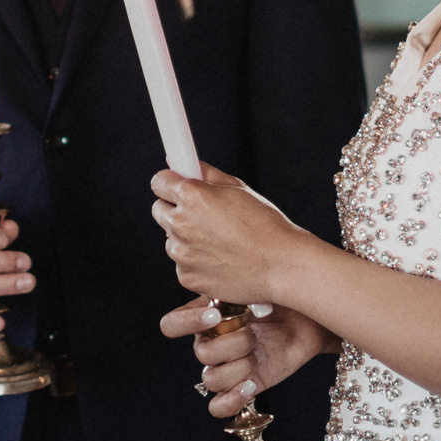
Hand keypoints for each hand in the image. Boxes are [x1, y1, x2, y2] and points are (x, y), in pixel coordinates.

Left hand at [150, 163, 310, 308]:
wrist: (281, 265)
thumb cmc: (266, 225)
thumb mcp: (238, 188)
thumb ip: (206, 174)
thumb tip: (184, 163)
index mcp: (192, 196)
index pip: (159, 182)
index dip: (170, 183)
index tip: (176, 187)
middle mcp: (181, 224)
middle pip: (159, 210)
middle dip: (175, 210)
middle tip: (202, 215)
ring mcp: (182, 253)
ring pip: (172, 239)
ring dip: (187, 238)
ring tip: (220, 241)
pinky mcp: (187, 277)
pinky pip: (183, 264)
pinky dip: (196, 262)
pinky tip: (221, 259)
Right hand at [160, 299, 333, 418]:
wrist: (309, 317)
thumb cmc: (282, 295)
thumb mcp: (258, 285)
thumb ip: (236, 292)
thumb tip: (224, 304)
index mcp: (205, 316)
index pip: (172, 325)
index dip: (187, 322)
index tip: (216, 314)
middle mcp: (212, 342)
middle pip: (202, 353)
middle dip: (232, 344)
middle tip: (254, 332)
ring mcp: (227, 366)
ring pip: (211, 379)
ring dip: (237, 368)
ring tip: (257, 356)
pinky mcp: (243, 386)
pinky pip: (218, 406)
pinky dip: (231, 400)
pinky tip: (249, 385)